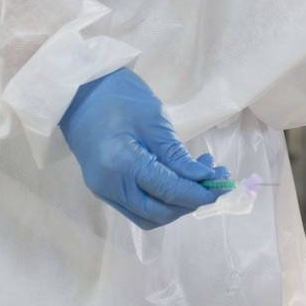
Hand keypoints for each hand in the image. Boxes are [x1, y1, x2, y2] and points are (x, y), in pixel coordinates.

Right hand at [59, 67, 229, 228]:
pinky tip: (180, 177)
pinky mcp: (106, 187)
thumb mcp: (154, 120)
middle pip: (158, 213)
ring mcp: (104, 190)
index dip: (200, 192)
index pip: (168, 191)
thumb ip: (176, 154)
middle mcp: (109, 186)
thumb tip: (205, 179)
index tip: (226, 183)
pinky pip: (139, 206)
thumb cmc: (119, 96)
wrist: (80, 91)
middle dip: (192, 201)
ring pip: (149, 215)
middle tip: (217, 179)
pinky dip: (163, 199)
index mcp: (120, 165)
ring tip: (201, 175)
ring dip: (179, 202)